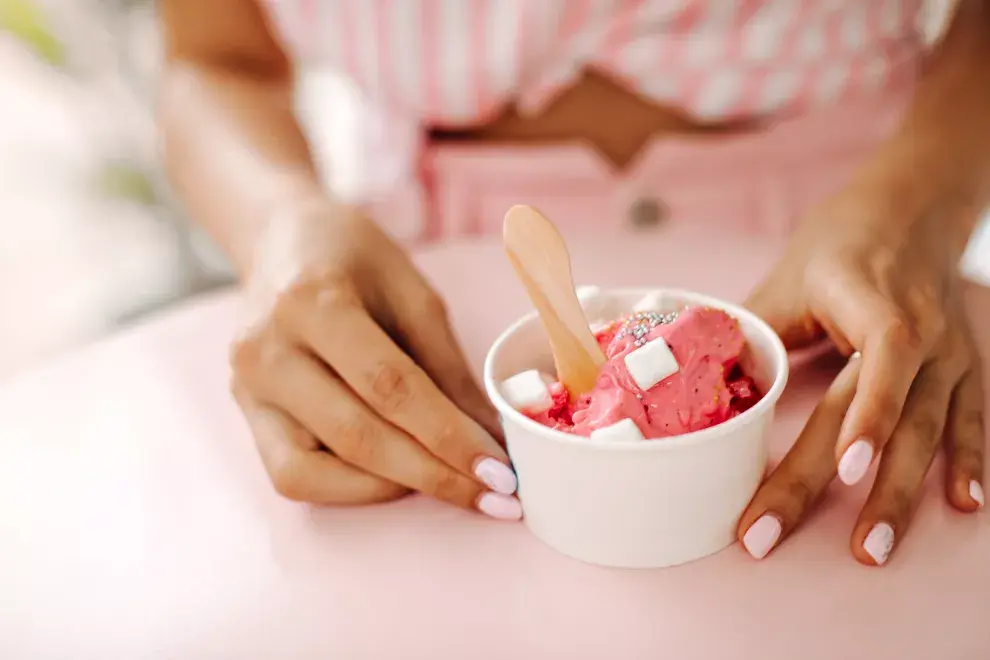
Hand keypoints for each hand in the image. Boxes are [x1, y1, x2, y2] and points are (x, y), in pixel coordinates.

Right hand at [228, 201, 521, 518]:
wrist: (278, 240)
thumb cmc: (352, 257)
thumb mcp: (412, 291)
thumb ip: (446, 366)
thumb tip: (489, 436)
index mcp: (311, 301)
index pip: (390, 386)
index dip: (449, 436)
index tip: (500, 472)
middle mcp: (267, 350)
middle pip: (357, 436)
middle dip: (433, 475)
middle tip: (494, 496)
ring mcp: (247, 388)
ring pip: (315, 471)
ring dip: (392, 489)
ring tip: (450, 486)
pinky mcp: (246, 414)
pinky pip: (291, 475)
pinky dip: (348, 488)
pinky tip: (395, 478)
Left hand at [737, 179, 984, 565]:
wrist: (913, 204)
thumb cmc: (841, 241)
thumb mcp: (788, 277)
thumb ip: (753, 330)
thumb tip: (695, 378)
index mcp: (876, 305)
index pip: (878, 369)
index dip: (865, 420)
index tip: (841, 470)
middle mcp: (924, 333)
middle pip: (890, 418)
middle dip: (849, 485)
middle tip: (793, 534)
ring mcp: (950, 354)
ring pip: (931, 433)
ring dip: (903, 495)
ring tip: (873, 548)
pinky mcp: (964, 367)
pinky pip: (971, 421)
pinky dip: (969, 462)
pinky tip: (963, 505)